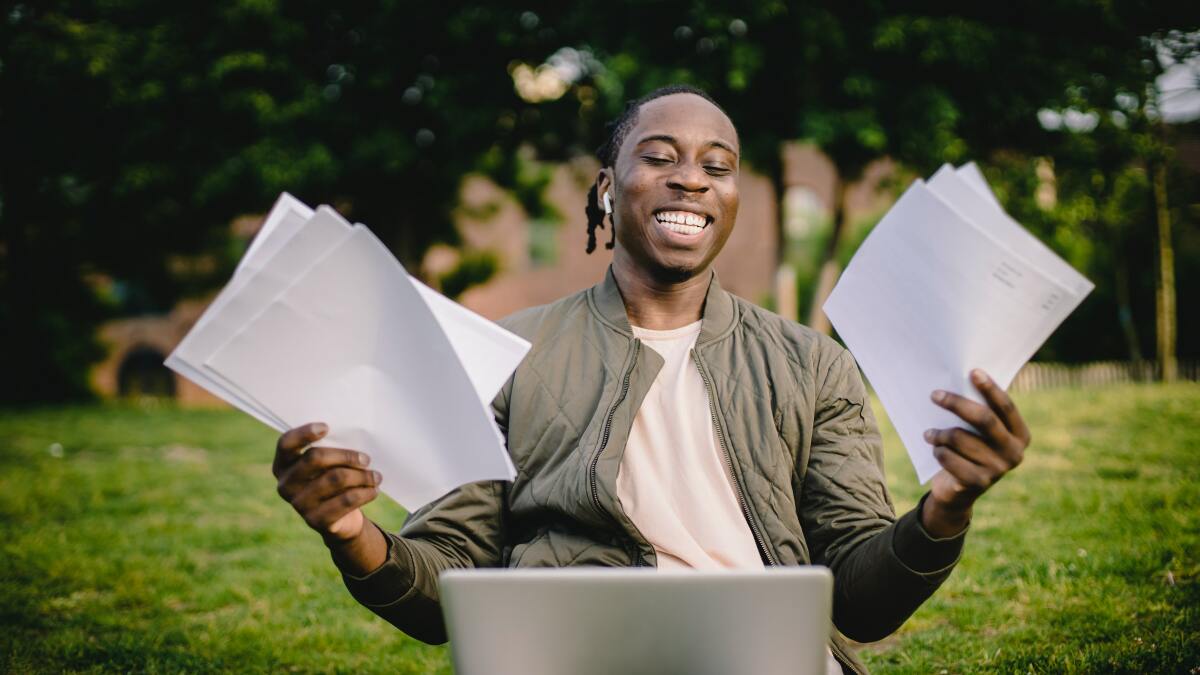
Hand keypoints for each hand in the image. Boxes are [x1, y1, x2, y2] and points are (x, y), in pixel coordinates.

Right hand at [273, 422, 381, 542]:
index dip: (304, 433)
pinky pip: (345, 500)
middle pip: (315, 458)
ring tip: (376, 476)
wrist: (340, 519)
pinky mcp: (315, 521)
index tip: (326, 427)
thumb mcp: (328, 464)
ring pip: (335, 478)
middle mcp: (285, 485)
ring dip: (362, 476)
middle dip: (346, 456)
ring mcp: (298, 504)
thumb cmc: (333, 479)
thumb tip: (354, 436)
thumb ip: (330, 449)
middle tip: (366, 459)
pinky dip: (364, 493)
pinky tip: (374, 490)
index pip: (286, 443)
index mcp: (283, 465)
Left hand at [921, 369, 1030, 536]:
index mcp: (1020, 435)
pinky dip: (938, 451)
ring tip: (929, 433)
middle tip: (934, 395)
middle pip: (984, 420)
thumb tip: (963, 377)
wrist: (958, 491)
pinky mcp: (978, 483)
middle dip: (956, 404)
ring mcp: (998, 470)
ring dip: (939, 433)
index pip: (1006, 407)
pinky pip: (949, 457)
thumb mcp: (979, 432)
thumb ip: (980, 411)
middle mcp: (1015, 453)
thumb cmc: (969, 450)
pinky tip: (936, 450)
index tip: (973, 372)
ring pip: (960, 438)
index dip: (990, 388)